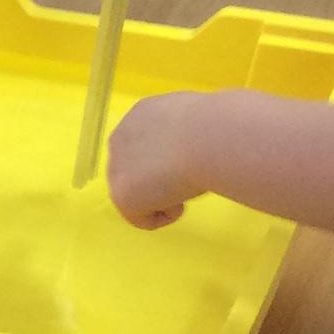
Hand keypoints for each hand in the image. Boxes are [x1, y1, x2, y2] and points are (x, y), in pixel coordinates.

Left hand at [105, 93, 204, 229]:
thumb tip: (198, 145)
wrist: (207, 137)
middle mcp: (121, 138)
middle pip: (136, 172)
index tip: (193, 162)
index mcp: (142, 114)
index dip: (169, 160)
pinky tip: (181, 201)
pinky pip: (142, 218)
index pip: (146, 146)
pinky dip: (165, 216)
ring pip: (139, 196)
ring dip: (165, 198)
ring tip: (188, 187)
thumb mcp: (200, 121)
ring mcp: (116, 167)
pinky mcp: (121, 196)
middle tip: (190, 179)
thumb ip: (187, 133)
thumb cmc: (216, 126)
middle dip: (162, 181)